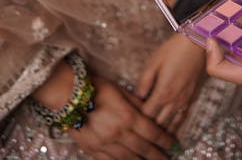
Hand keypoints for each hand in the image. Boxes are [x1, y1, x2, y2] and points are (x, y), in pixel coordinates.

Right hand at [32, 63, 174, 159]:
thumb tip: (150, 109)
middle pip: (143, 148)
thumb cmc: (95, 88)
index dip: (165, 140)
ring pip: (128, 158)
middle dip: (157, 155)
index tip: (174, 145)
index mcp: (127, 116)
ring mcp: (104, 144)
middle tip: (168, 158)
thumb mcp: (120, 90)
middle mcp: (118, 133)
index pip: (152, 132)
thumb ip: (136, 102)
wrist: (67, 96)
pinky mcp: (92, 150)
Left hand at [136, 33, 205, 133]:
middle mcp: (175, 101)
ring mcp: (185, 101)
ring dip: (162, 130)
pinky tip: (171, 131)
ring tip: (153, 134)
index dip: (138, 116)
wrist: (197, 44)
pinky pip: (183, 119)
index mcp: (163, 92)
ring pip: (171, 125)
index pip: (147, 115)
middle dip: (149, 126)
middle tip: (140, 125)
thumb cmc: (174, 50)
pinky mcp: (193, 99)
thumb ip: (144, 81)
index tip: (132, 114)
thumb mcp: (154, 61)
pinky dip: (176, 127)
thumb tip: (137, 96)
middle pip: (158, 124)